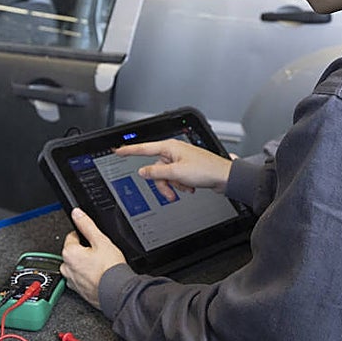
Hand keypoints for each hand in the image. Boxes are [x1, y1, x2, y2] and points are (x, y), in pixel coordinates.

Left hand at [61, 209, 126, 308]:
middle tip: (99, 253)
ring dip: (85, 264)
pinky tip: (99, 276)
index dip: (84, 236)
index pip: (72, 236)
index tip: (93, 240)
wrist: (117, 292)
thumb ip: (87, 225)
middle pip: (74, 252)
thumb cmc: (110, 269)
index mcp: (69, 253)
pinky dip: (87, 276)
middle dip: (84, 251)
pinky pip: (80, 279)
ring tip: (100, 266)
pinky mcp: (79, 291)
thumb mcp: (101, 240)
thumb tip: (77, 213)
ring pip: (76, 266)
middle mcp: (66, 268)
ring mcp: (72, 281)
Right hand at [115, 139, 232, 200]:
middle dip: (163, 183)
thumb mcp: (176, 173)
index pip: (144, 148)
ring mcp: (180, 160)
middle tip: (170, 192)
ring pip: (166, 176)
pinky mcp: (186, 168)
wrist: (224, 177)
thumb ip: (156, 172)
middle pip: (156, 169)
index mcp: (169, 147)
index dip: (129, 150)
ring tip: (186, 188)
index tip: (118, 150)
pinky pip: (175, 178)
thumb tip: (143, 172)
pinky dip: (181, 184)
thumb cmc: (205, 170)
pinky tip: (190, 186)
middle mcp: (173, 152)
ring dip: (174, 185)